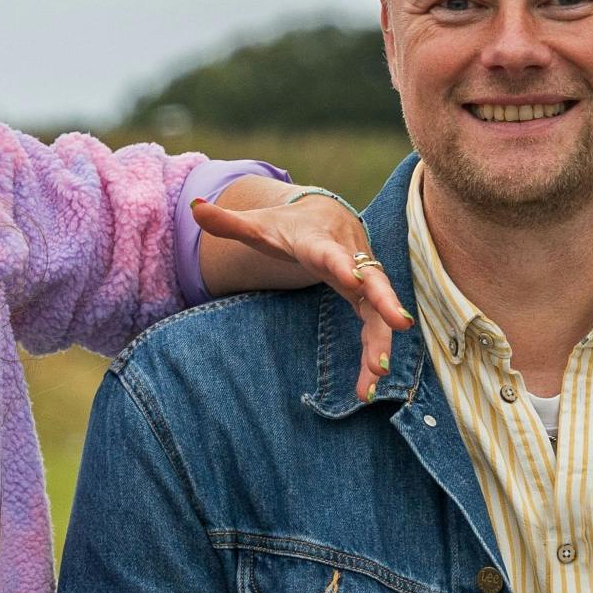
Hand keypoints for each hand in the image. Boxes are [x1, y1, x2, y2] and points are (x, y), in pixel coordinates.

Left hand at [191, 189, 412, 402]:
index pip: (333, 252)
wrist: (327, 216)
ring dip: (380, 344)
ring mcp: (364, 279)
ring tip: (372, 381)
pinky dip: (375, 352)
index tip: (352, 278)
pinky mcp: (369, 297)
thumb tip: (194, 207)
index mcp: (320, 241)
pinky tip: (367, 384)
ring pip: (380, 311)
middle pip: (373, 280)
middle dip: (386, 302)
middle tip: (399, 325)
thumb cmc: (288, 226)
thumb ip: (228, 222)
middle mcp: (350, 258)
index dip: (343, 263)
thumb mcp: (258, 225)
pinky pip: (377, 326)